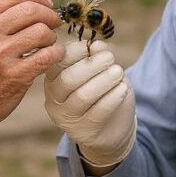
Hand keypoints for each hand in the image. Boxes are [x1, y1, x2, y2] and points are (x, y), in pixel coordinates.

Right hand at [0, 0, 63, 158]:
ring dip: (52, 37)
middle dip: (49, 15)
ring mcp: (0, 55)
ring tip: (48, 44)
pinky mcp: (15, 76)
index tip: (47, 5)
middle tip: (55, 24)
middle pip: (31, 10)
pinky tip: (52, 56)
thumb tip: (36, 4)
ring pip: (41, 31)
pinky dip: (56, 53)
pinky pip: (47, 55)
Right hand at [43, 40, 135, 166]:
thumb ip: (94, 57)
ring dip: (104, 81)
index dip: (74, 51)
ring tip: (118, 72)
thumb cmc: (102, 93)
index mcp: (52, 80)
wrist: (110, 128)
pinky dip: (112, 97)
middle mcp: (54, 100)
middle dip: (91, 65)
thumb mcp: (98, 71)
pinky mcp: (85, 132)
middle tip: (110, 58)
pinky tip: (123, 88)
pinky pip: (98, 112)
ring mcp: (67, 118)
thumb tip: (97, 45)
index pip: (56, 63)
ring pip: (83, 96)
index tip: (93, 46)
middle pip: (68, 80)